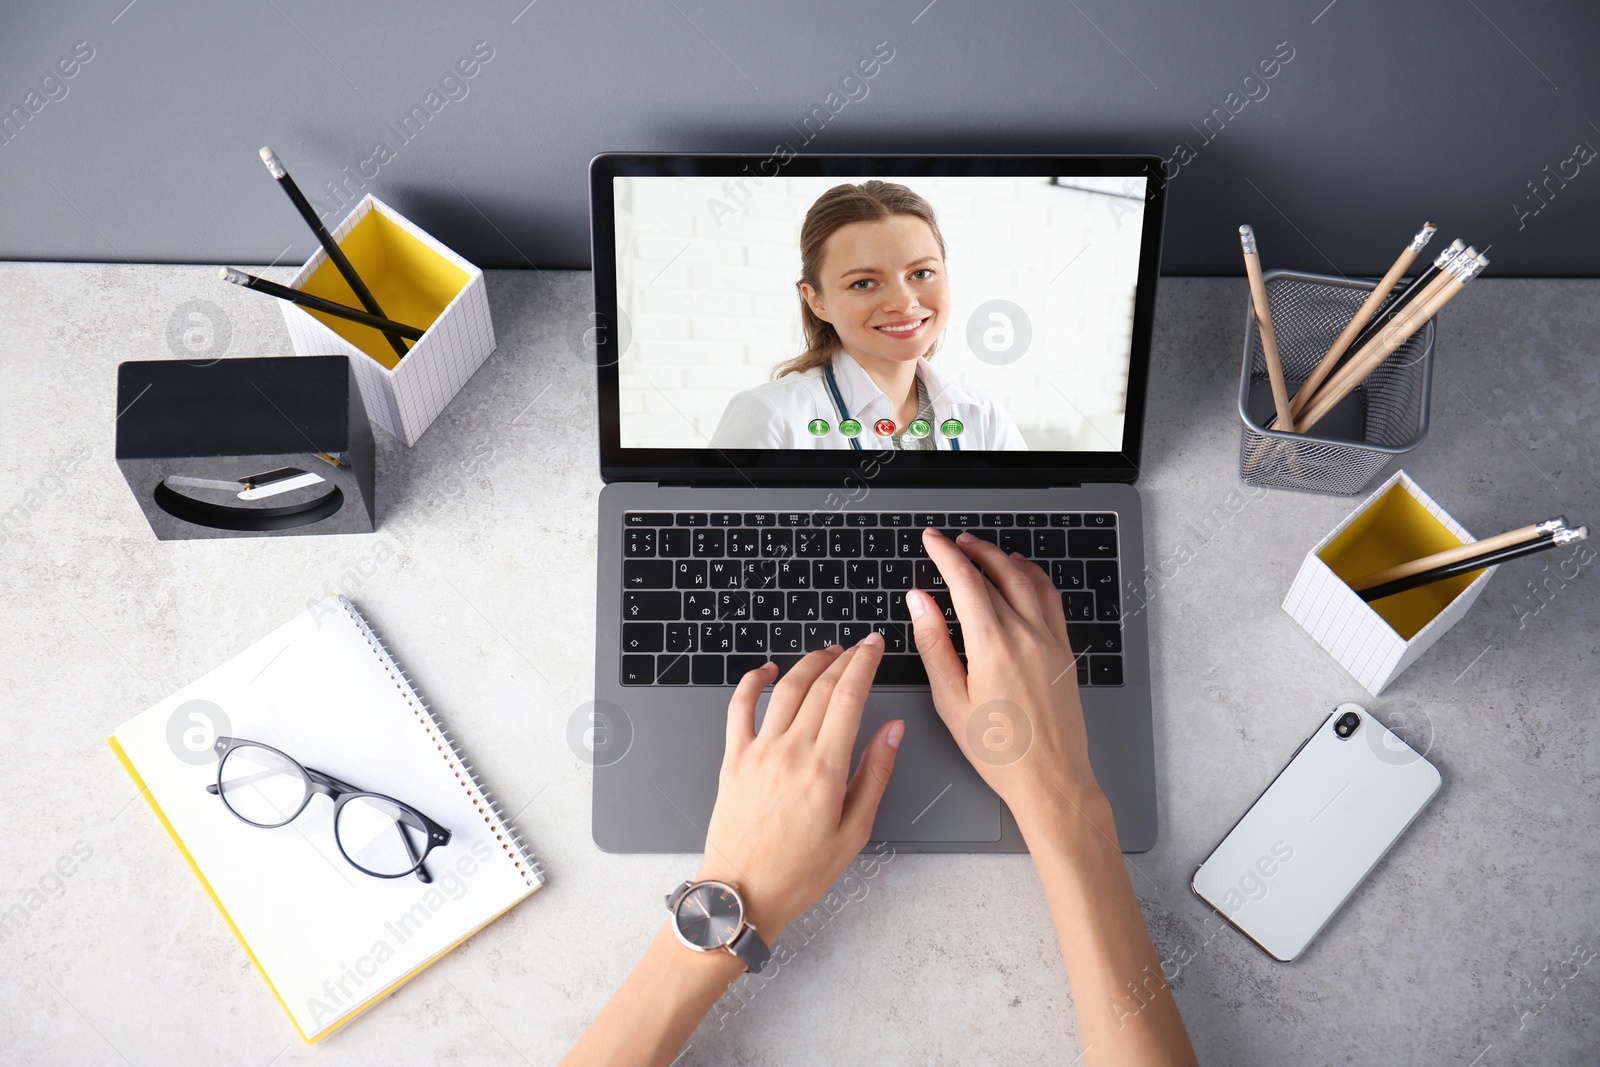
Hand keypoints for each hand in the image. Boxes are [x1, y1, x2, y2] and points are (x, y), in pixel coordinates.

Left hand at [694, 638, 902, 937]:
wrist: (743, 893)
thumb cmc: (798, 872)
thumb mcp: (854, 830)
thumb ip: (874, 773)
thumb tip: (892, 730)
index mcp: (824, 768)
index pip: (849, 696)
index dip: (865, 664)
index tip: (875, 647)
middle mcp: (789, 752)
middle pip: (820, 686)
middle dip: (845, 658)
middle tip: (860, 647)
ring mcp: (757, 752)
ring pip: (785, 689)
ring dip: (808, 664)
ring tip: (827, 654)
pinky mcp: (733, 759)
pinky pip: (739, 707)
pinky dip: (753, 681)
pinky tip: (768, 671)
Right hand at [908, 528, 1106, 829]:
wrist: (1050, 778)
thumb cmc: (998, 750)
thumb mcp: (950, 699)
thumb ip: (933, 644)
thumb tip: (920, 602)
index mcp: (993, 645)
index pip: (965, 581)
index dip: (945, 554)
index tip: (931, 540)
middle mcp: (1026, 634)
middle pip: (996, 574)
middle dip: (970, 551)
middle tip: (951, 542)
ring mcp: (1050, 640)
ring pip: (1027, 580)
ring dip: (1002, 558)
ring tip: (982, 550)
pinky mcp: (1064, 650)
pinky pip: (1050, 598)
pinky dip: (1033, 577)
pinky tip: (1022, 574)